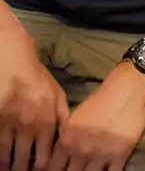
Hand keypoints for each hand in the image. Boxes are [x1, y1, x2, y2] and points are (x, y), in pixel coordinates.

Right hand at [0, 24, 68, 170]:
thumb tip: (66, 138)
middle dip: (23, 169)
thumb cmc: (35, 75)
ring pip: (6, 157)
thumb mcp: (55, 92)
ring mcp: (10, 123)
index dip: (43, 167)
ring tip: (7, 168)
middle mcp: (30, 125)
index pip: (46, 157)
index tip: (39, 170)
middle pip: (25, 161)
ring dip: (7, 165)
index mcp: (48, 120)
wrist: (12, 56)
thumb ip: (62, 116)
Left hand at [48, 63, 144, 170]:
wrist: (126, 88)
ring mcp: (100, 155)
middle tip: (76, 169)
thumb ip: (66, 135)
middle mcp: (80, 150)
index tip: (57, 170)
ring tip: (91, 170)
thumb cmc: (101, 98)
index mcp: (67, 139)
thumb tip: (60, 153)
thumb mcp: (75, 115)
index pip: (53, 167)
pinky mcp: (120, 156)